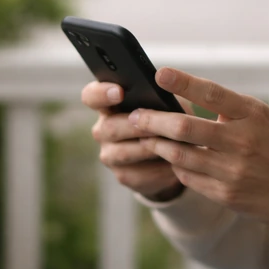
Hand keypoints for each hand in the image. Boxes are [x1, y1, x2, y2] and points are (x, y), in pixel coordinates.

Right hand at [83, 81, 186, 200]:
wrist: (177, 154)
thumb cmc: (169, 118)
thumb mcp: (167, 102)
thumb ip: (161, 97)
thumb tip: (165, 97)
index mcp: (109, 105)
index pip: (91, 96)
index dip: (101, 93)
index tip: (120, 92)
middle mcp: (103, 130)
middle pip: (109, 127)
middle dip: (135, 125)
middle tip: (159, 123)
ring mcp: (110, 154)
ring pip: (122, 152)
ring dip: (148, 147)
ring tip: (173, 143)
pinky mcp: (123, 175)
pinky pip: (137, 174)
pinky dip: (158, 168)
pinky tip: (175, 164)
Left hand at [129, 68, 268, 230]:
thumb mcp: (266, 119)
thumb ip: (232, 110)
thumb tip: (188, 97)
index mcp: (254, 115)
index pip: (212, 94)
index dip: (183, 82)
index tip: (159, 73)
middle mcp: (243, 142)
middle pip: (185, 127)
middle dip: (153, 120)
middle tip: (135, 116)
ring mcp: (233, 171)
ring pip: (179, 155)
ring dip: (157, 145)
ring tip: (145, 136)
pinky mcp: (226, 194)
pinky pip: (188, 177)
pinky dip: (175, 166)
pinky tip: (169, 159)